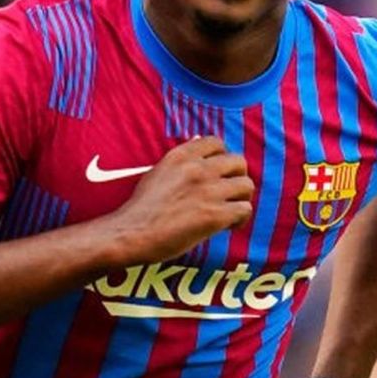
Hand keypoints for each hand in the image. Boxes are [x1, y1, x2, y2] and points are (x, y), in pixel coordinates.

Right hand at [108, 136, 253, 264]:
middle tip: (228, 194)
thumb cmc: (140, 209)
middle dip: (237, 178)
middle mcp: (197, 168)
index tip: (217, 174)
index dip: (222, 158)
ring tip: (230, 212)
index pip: (217, 143)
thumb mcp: (157, 172)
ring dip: (241, 199)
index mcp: (180, 156)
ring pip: (246, 185)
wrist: (130, 234)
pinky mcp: (214, 215)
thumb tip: (197, 145)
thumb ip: (180, 162)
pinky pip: (244, 209)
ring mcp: (207, 191)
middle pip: (238, 162)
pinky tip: (228, 226)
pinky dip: (240, 219)